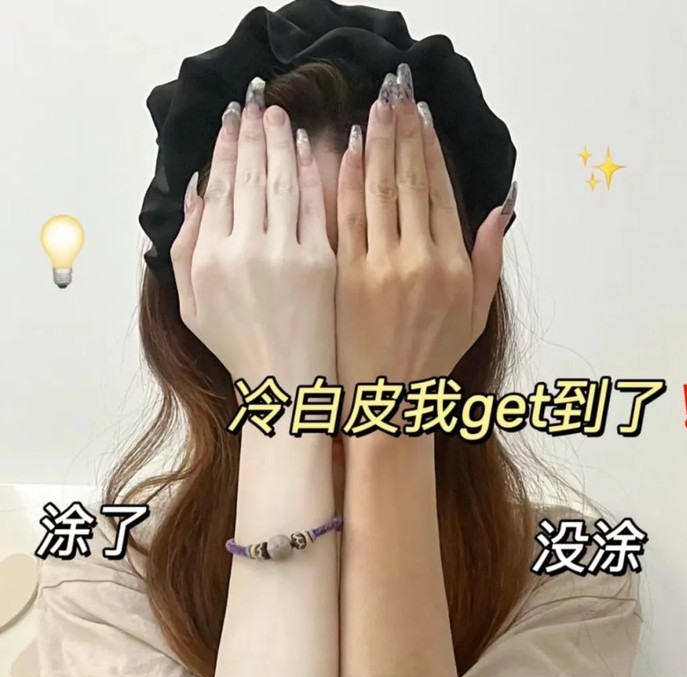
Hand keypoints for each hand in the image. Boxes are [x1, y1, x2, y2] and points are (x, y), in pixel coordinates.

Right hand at [170, 92, 335, 387]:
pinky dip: (313, 172)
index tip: (230, 121)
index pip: (217, 186)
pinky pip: (316, 205)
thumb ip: (185, 247)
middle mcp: (246, 250)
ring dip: (281, 142)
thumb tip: (195, 190)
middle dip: (252, 133)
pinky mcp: (322, 262)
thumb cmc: (239, 349)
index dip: (224, 147)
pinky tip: (310, 149)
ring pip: (282, 181)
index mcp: (211, 258)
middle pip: (248, 175)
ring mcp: (287, 254)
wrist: (289, 385)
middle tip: (256, 102)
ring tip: (279, 117)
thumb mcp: (192, 307)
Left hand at [335, 67, 515, 395]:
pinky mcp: (345, 277)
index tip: (423, 118)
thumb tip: (505, 205)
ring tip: (374, 109)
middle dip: (403, 131)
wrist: (387, 402)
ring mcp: (380, 267)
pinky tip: (346, 152)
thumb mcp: (476, 313)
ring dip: (375, 143)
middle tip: (396, 94)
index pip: (442, 192)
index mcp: (454, 266)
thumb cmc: (432, 358)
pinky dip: (346, 181)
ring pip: (378, 190)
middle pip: (410, 180)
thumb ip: (491, 257)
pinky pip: (346, 218)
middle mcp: (420, 260)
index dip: (432, 150)